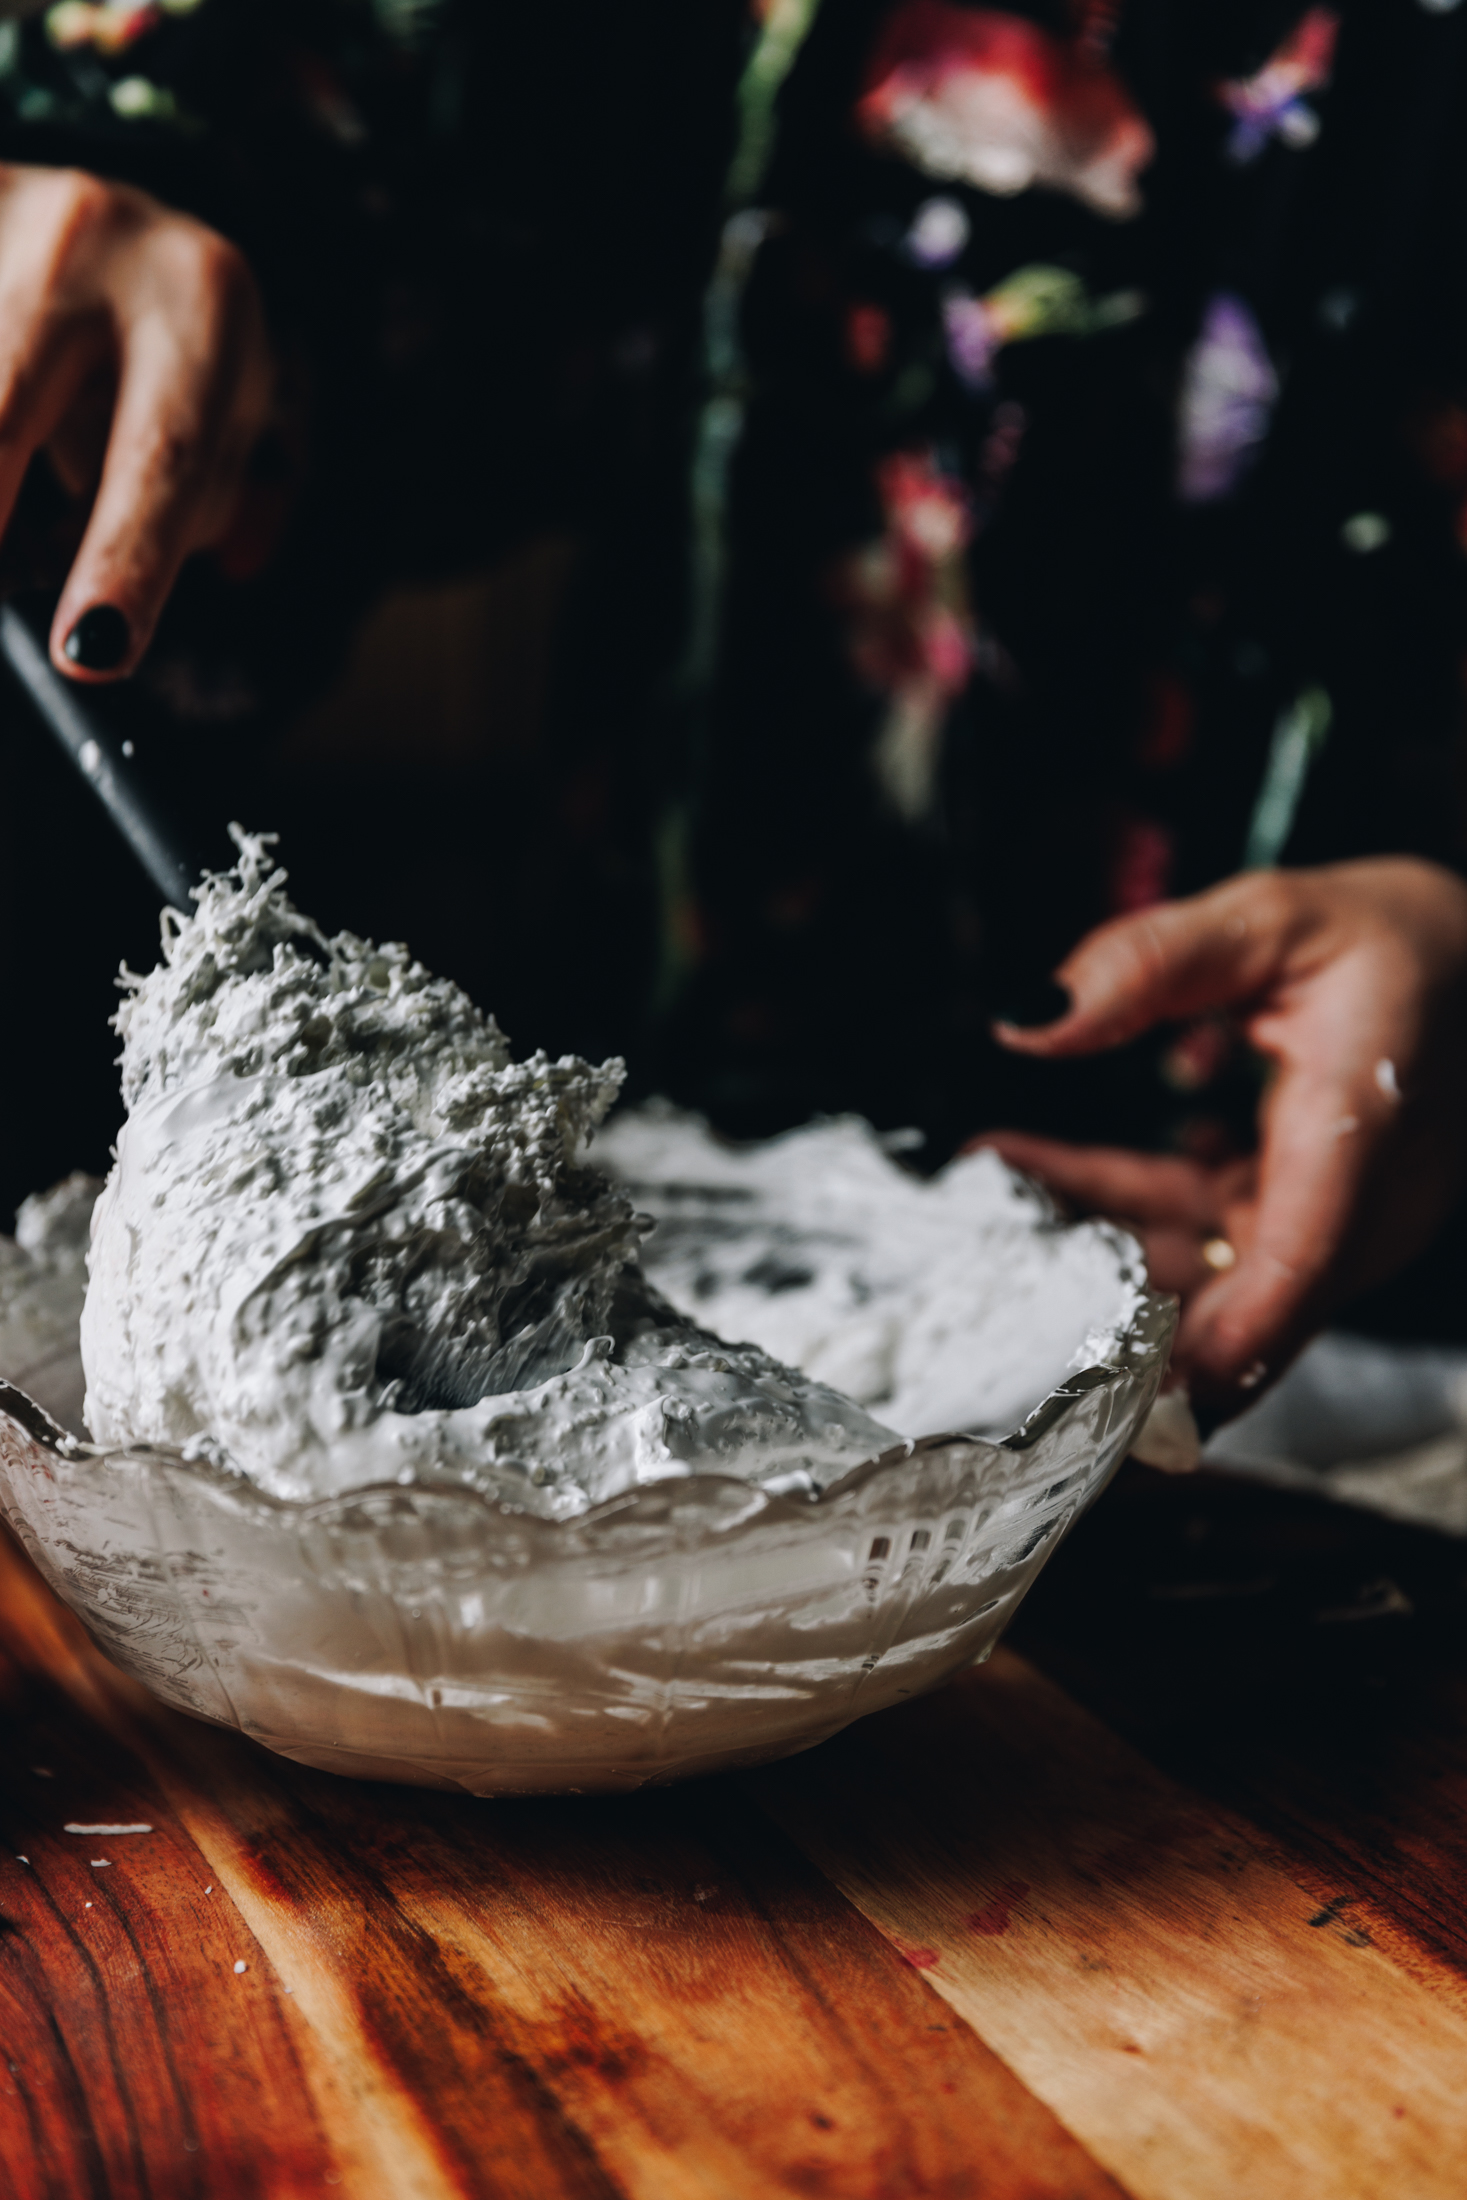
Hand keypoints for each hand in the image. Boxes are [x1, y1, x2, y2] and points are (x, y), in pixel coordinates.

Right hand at [0, 162, 274, 680]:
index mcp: (204, 301)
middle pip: (4, 420)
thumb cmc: (177, 349)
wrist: (115, 221)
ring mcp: (3, 210)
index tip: (90, 648)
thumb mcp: (232, 414)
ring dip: (2, 468)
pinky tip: (16, 416)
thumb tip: (150, 612)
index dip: (123, 560)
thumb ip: (217, 509)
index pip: (160, 457)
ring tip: (39, 476)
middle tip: (8, 574)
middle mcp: (96, 235)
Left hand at [981, 860, 1466, 1420]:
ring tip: (979, 1207)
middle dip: (1119, 1313)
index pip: (1301, 1262)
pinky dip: (1115, 1210)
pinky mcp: (1304, 1222)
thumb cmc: (1386, 940)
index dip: (1224, 1340)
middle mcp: (1364, 1202)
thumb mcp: (1268, 917)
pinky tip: (1023, 1165)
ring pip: (1201, 1271)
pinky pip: (1198, 1236)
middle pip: (1238, 1299)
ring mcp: (1336, 1224)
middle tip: (996, 1307)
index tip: (1143, 1395)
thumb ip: (1150, 963)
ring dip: (1091, 1248)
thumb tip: (1034, 1016)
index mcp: (1368, 1130)